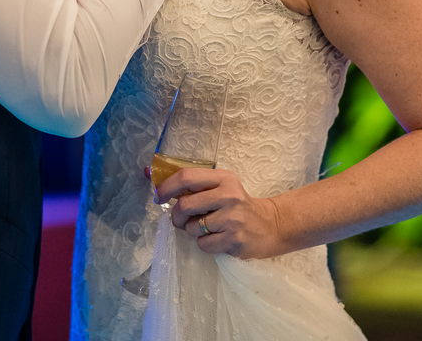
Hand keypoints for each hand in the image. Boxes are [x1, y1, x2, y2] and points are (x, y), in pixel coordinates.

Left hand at [158, 166, 286, 258]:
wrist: (270, 226)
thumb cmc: (238, 206)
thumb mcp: (221, 187)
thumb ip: (193, 185)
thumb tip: (151, 177)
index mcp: (223, 178)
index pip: (187, 177)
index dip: (167, 186)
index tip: (158, 195)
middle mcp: (229, 195)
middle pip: (185, 205)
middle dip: (176, 215)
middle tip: (179, 219)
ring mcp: (232, 218)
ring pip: (192, 227)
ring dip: (192, 231)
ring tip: (207, 229)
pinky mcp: (233, 239)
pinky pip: (202, 244)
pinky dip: (204, 244)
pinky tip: (217, 239)